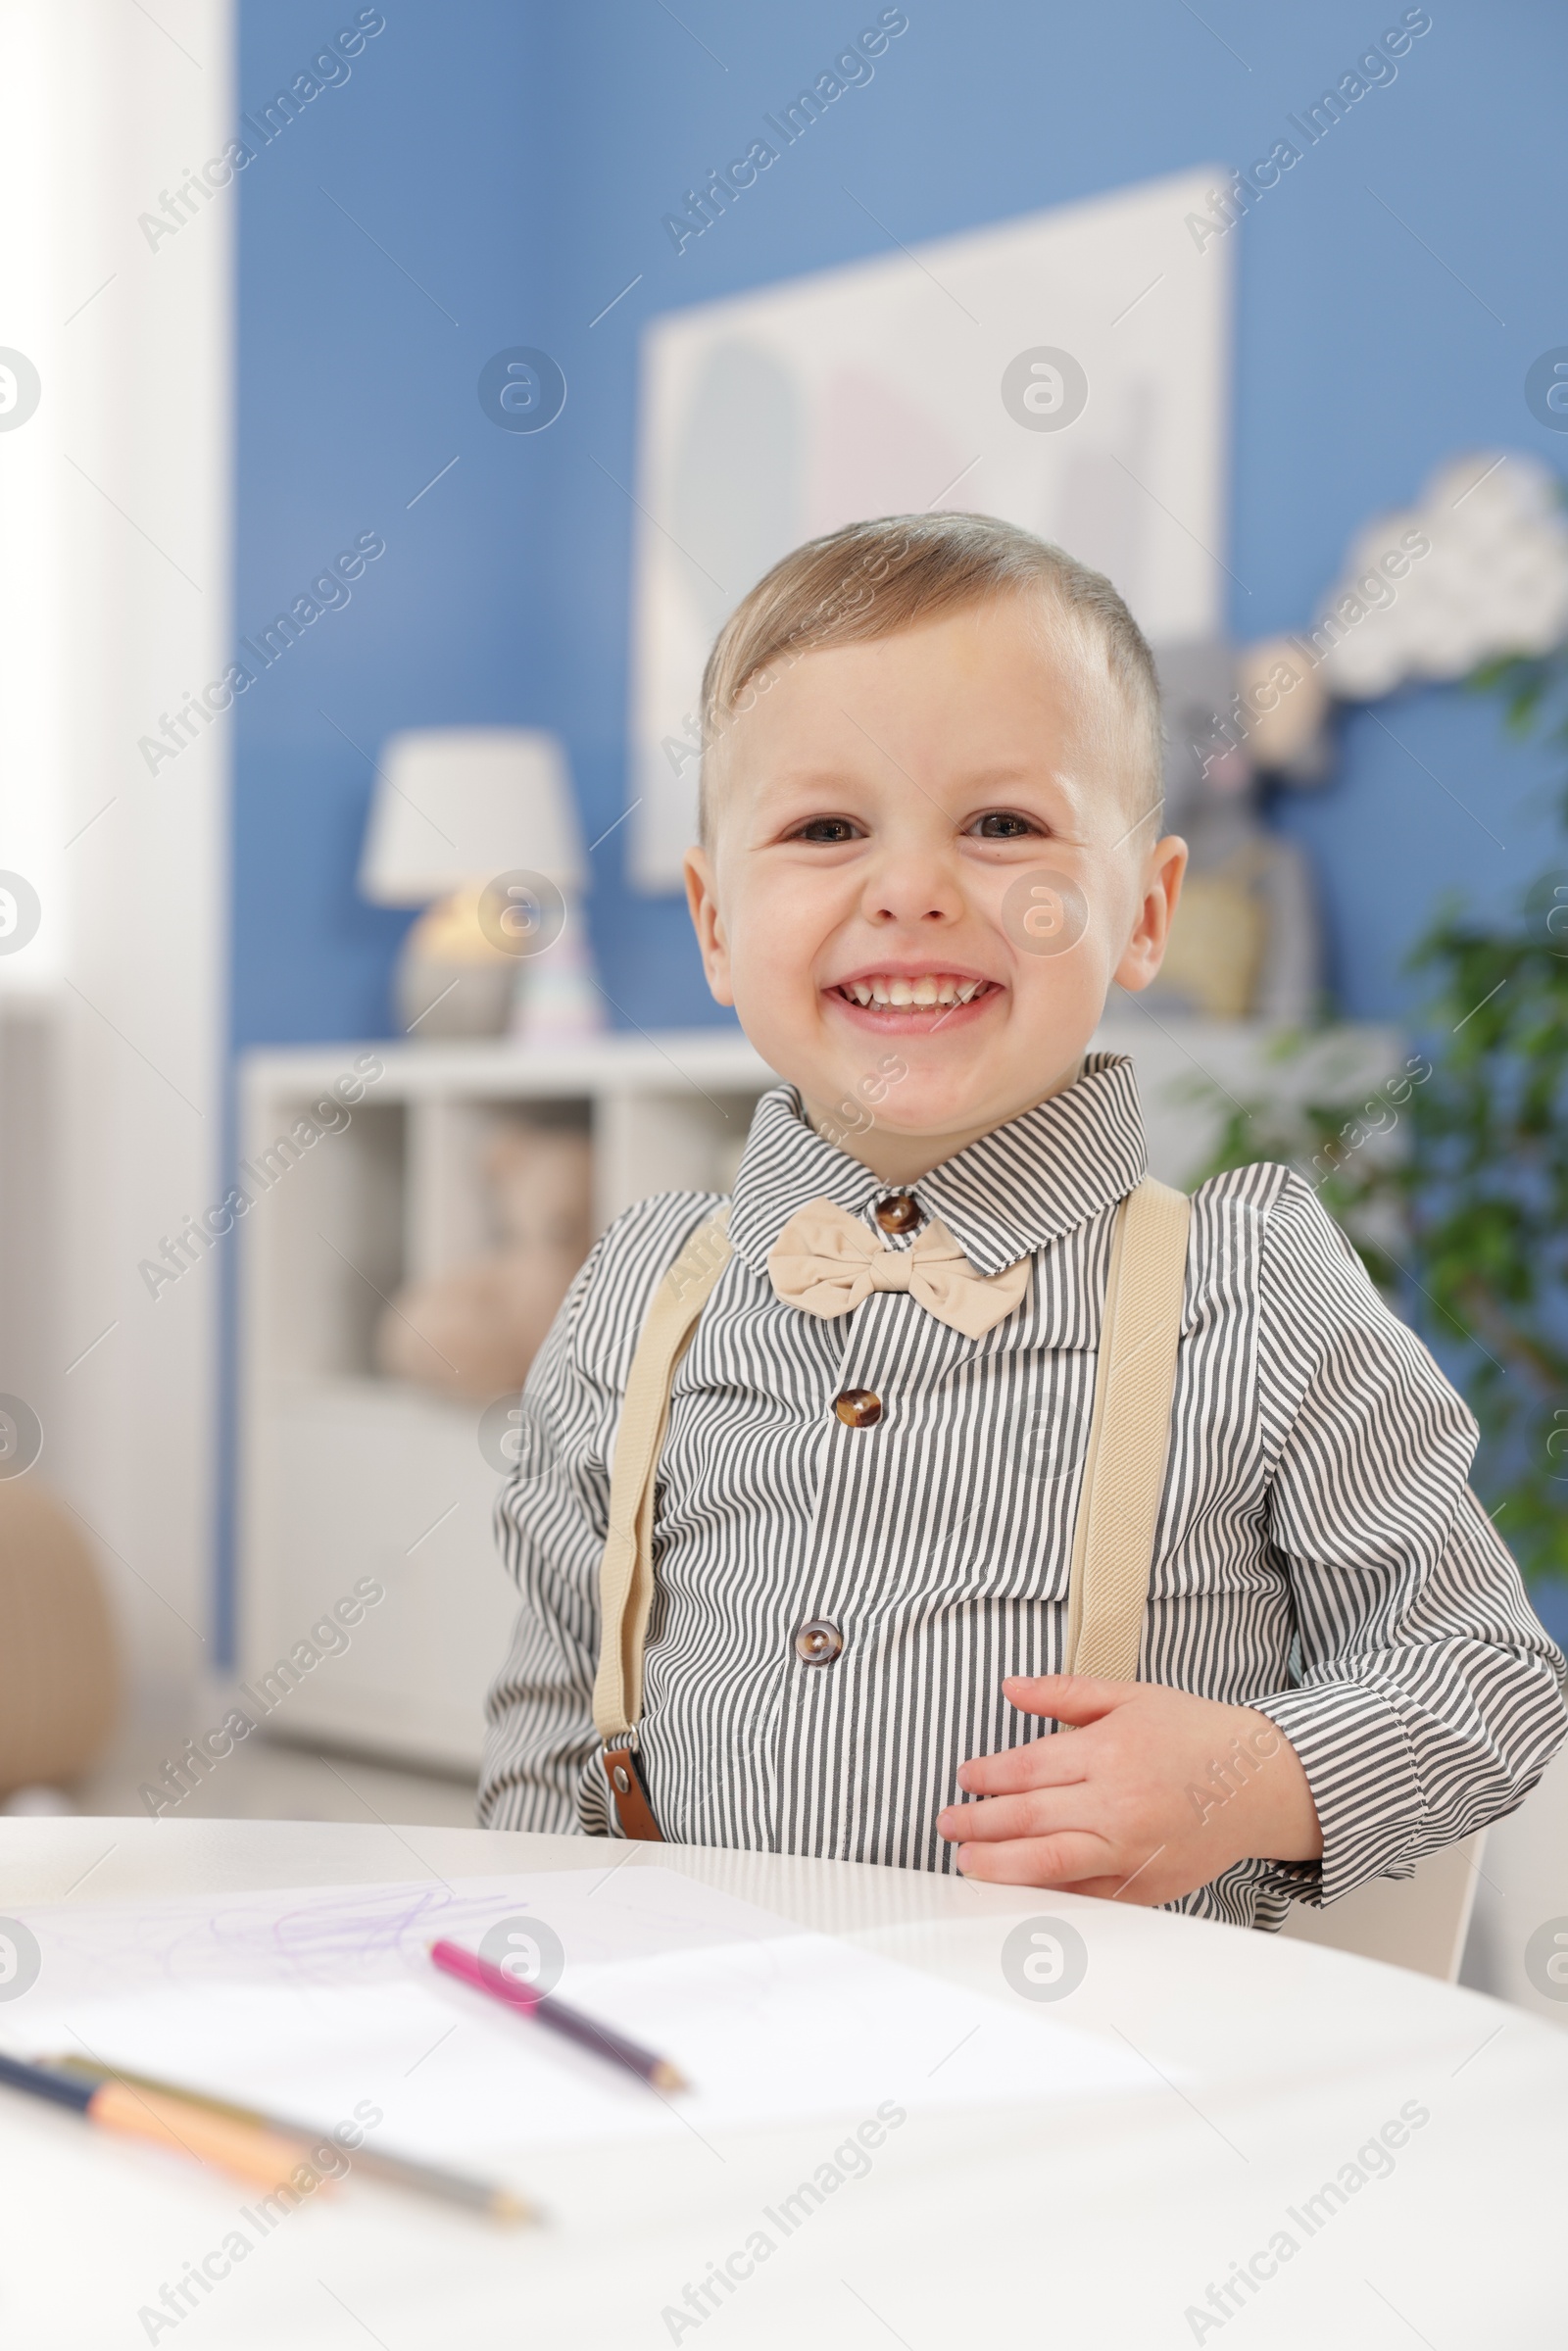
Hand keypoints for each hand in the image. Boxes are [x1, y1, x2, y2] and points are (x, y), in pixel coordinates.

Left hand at [936, 1674, 1322, 1903]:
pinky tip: (1019, 1886)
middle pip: (1027, 1818)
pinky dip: (1046, 1893)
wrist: (1260, 1783)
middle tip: (947, 1823)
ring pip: (1049, 1864)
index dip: (986, 1776)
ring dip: (999, 1865)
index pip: (1027, 1768)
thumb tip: (1010, 1687)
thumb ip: (1064, 1692)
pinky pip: (1084, 1895)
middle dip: (977, 1823)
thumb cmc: (1195, 1735)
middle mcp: (1117, 1804)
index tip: (964, 1778)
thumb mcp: (1130, 1696)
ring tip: (967, 1862)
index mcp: (1109, 1752)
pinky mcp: (1144, 1886)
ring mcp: (1131, 1851)